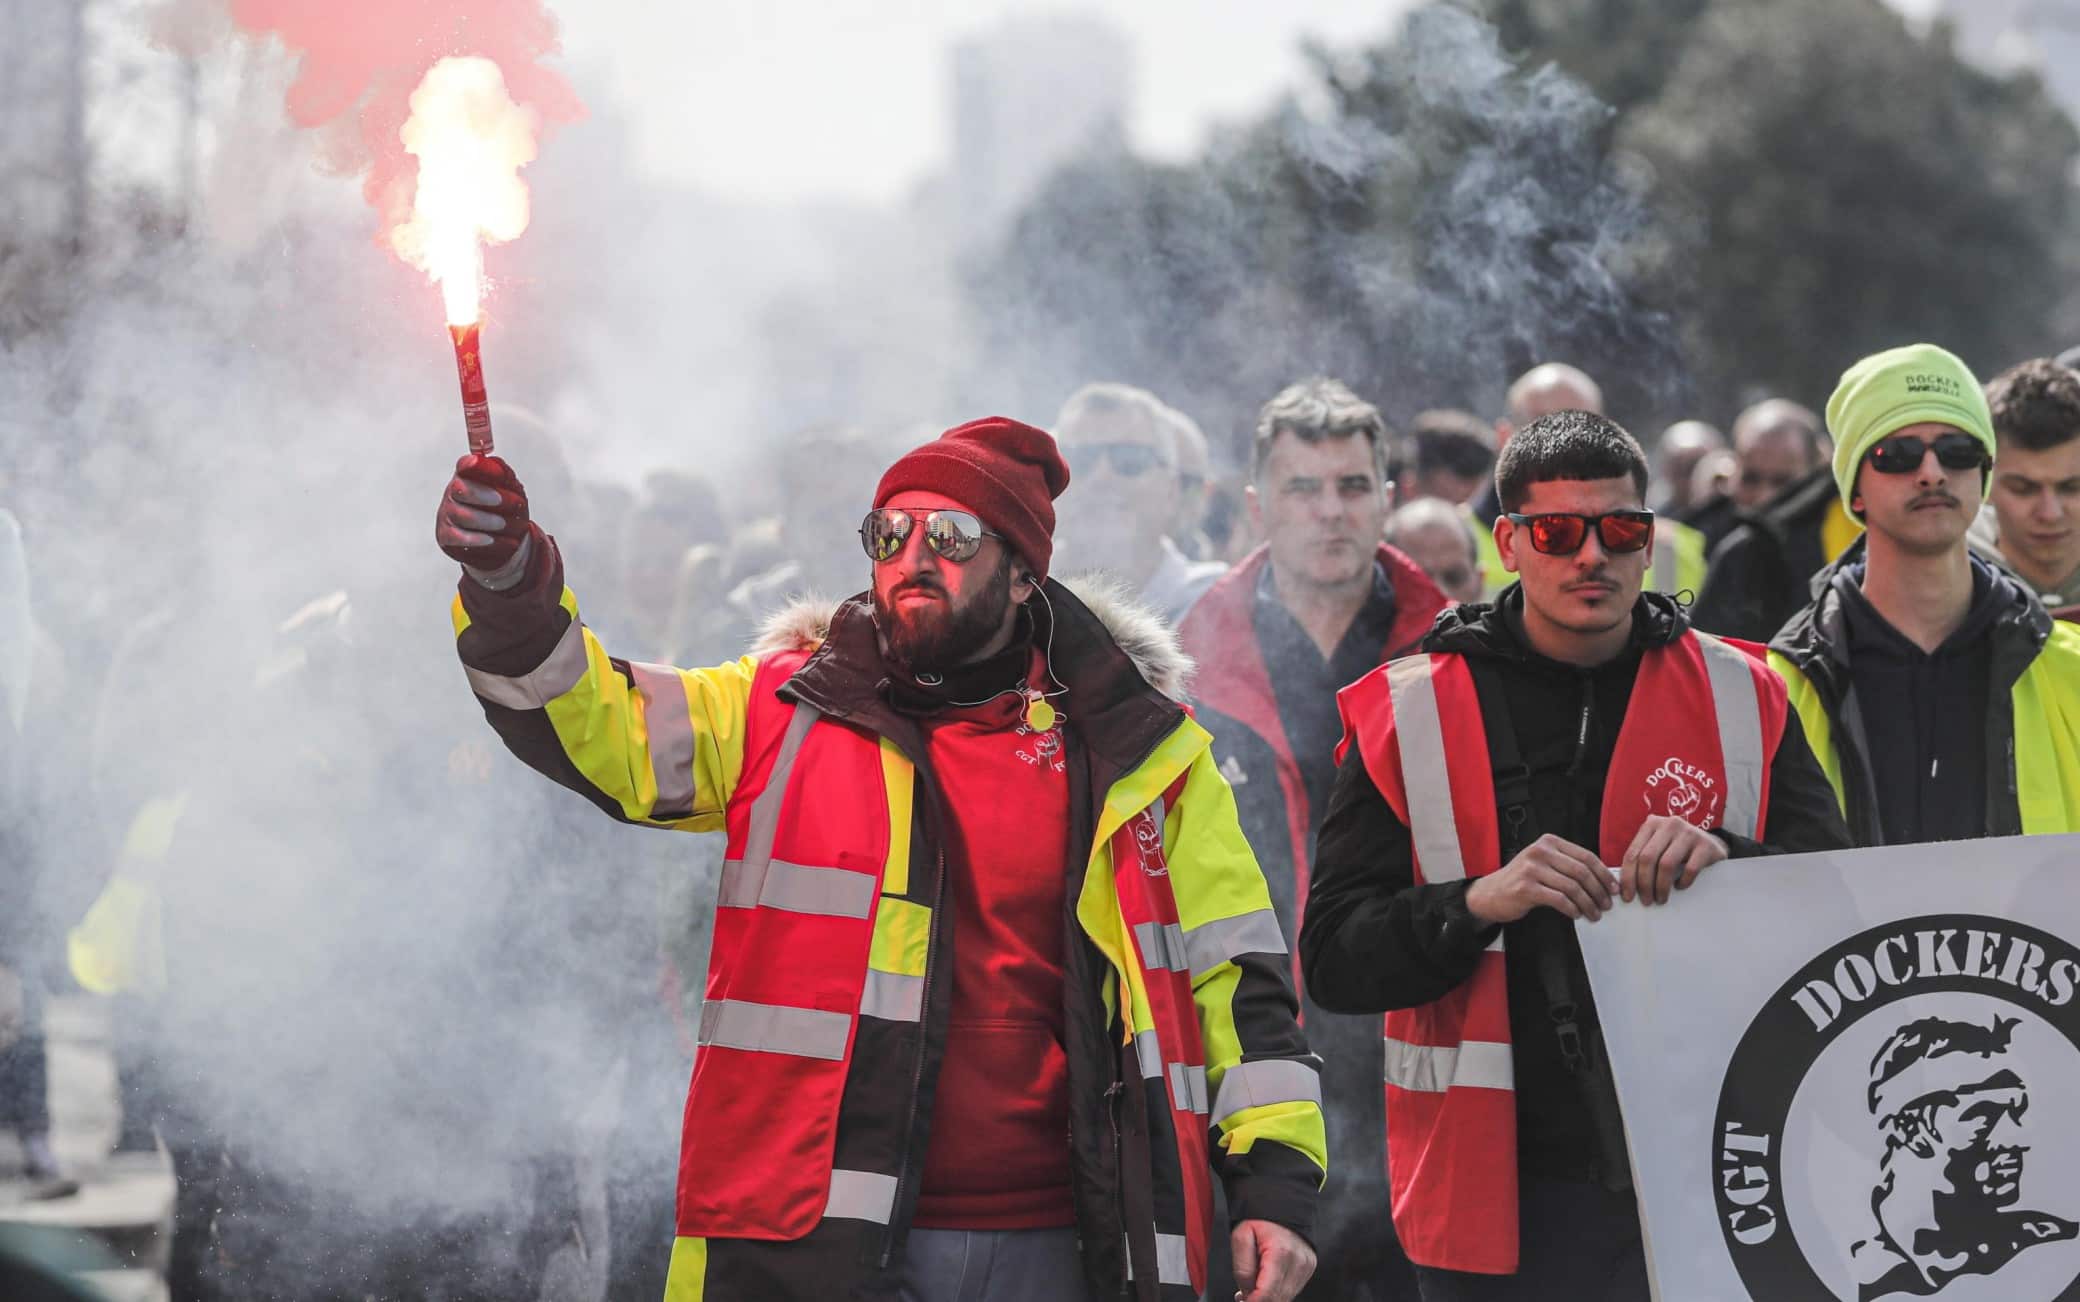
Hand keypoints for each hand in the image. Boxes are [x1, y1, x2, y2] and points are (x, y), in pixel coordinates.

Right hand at [436, 454, 530, 573]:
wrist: (499, 538)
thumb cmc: (503, 508)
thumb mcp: (510, 491)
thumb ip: (506, 478)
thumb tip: (501, 472)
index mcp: (468, 476)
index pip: (467, 465)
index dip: (481, 467)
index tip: (500, 474)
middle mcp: (453, 492)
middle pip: (460, 488)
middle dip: (482, 494)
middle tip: (503, 501)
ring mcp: (447, 513)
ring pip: (460, 514)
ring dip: (485, 519)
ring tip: (503, 524)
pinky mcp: (445, 534)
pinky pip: (456, 536)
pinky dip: (475, 538)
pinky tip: (491, 539)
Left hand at [1231, 1219, 1314, 1301]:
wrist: (1282, 1203)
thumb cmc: (1260, 1217)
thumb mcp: (1241, 1236)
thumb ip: (1242, 1268)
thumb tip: (1247, 1293)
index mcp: (1280, 1252)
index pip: (1267, 1294)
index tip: (1243, 1301)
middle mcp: (1298, 1261)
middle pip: (1277, 1299)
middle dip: (1258, 1300)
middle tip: (1243, 1296)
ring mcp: (1306, 1266)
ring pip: (1285, 1297)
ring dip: (1268, 1297)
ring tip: (1253, 1286)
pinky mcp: (1309, 1268)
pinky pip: (1292, 1290)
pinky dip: (1277, 1291)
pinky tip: (1266, 1282)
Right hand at [1465, 832, 1612, 924]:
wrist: (1490, 894)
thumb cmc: (1521, 880)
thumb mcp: (1543, 864)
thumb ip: (1567, 865)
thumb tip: (1602, 880)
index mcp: (1548, 842)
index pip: (1586, 856)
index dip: (1604, 874)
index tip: (1613, 888)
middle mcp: (1540, 851)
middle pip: (1581, 871)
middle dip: (1599, 891)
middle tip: (1606, 904)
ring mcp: (1532, 869)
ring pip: (1572, 887)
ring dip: (1588, 903)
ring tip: (1594, 913)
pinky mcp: (1526, 888)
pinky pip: (1559, 900)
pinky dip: (1572, 909)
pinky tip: (1577, 915)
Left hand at [1618, 814, 1726, 905]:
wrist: (1712, 844)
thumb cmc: (1678, 850)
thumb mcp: (1659, 847)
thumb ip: (1643, 857)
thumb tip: (1625, 886)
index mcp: (1651, 824)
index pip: (1632, 853)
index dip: (1627, 877)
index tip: (1628, 897)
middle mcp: (1669, 824)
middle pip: (1647, 858)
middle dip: (1644, 884)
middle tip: (1646, 901)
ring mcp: (1689, 833)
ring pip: (1666, 864)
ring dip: (1661, 886)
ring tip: (1661, 899)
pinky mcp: (1706, 845)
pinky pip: (1690, 869)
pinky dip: (1683, 882)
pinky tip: (1680, 887)